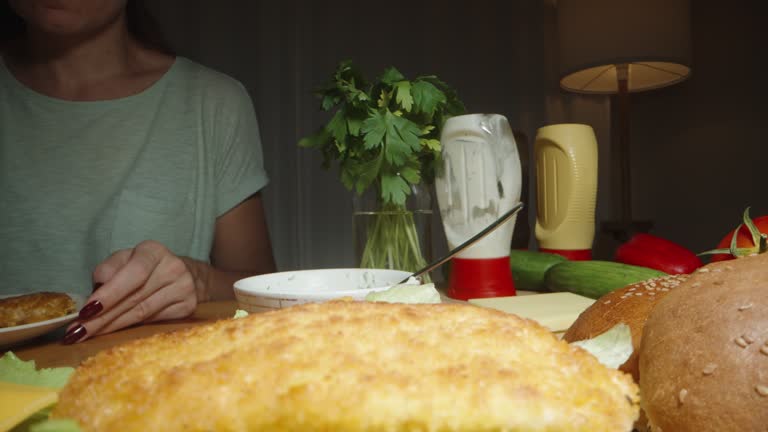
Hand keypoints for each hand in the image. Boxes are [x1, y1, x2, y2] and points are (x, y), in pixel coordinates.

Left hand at [63, 240, 198, 343]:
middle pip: (135, 298)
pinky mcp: (188, 307)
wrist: (182, 274)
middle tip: (76, 331)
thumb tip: (99, 287)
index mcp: (154, 252)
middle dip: (102, 317)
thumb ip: (109, 269)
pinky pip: (153, 322)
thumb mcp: (124, 260)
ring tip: (86, 335)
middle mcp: (174, 268)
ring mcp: (185, 289)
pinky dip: (129, 329)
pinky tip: (111, 334)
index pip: (133, 274)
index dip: (110, 293)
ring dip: (111, 327)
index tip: (86, 311)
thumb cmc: (143, 267)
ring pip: (142, 314)